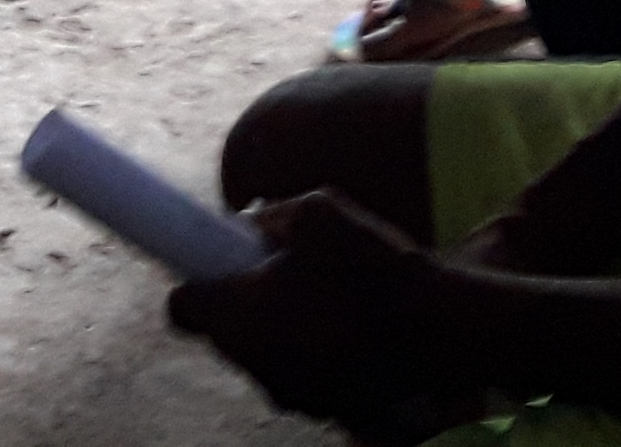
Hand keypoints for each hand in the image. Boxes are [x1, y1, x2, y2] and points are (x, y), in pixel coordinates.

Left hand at [168, 193, 464, 430]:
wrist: (439, 330)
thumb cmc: (373, 267)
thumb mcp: (317, 211)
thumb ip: (272, 215)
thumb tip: (253, 224)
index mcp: (238, 316)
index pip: (181, 308)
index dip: (199, 281)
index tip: (226, 261)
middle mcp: (254, 365)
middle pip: (225, 335)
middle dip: (245, 304)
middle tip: (285, 272)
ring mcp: (290, 394)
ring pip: (264, 357)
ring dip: (280, 329)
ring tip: (328, 298)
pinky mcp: (324, 410)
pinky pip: (300, 375)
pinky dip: (313, 353)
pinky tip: (350, 326)